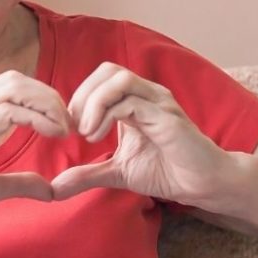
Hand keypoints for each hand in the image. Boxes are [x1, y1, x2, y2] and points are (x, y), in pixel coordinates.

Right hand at [0, 70, 71, 231]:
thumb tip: (48, 189)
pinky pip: (12, 112)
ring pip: (16, 87)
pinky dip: (38, 119)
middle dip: (48, 96)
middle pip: (16, 79)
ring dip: (47, 104)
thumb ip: (19, 183)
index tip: (60, 124)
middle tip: (68, 123)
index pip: (9, 86)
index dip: (40, 98)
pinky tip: (51, 134)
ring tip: (63, 128)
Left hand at [51, 63, 228, 204]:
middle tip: (73, 127)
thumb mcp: (116, 173)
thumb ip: (87, 175)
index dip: (79, 97)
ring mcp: (158, 102)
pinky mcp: (166, 117)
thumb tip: (55, 188)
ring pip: (118, 79)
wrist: (202, 184)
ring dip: (93, 102)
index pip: (101, 79)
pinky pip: (130, 102)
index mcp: (135, 101)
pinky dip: (105, 115)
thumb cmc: (167, 172)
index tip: (69, 128)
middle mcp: (147, 94)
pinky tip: (97, 136)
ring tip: (85, 131)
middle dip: (82, 95)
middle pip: (107, 70)